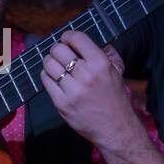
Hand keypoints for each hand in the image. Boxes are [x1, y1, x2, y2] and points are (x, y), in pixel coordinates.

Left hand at [40, 30, 136, 150]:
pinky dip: (48, 76)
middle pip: (58, 49)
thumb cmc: (115, 99)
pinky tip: (55, 78)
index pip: (76, 38)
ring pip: (48, 64)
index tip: (67, 39)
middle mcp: (86, 75)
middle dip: (57, 49)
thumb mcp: (117, 71)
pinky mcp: (62, 103)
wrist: (115, 128)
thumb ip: (106, 52)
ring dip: (50, 62)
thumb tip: (87, 41)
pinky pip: (45, 81)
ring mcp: (72, 90)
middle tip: (60, 53)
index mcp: (100, 64)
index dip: (68, 36)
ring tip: (57, 66)